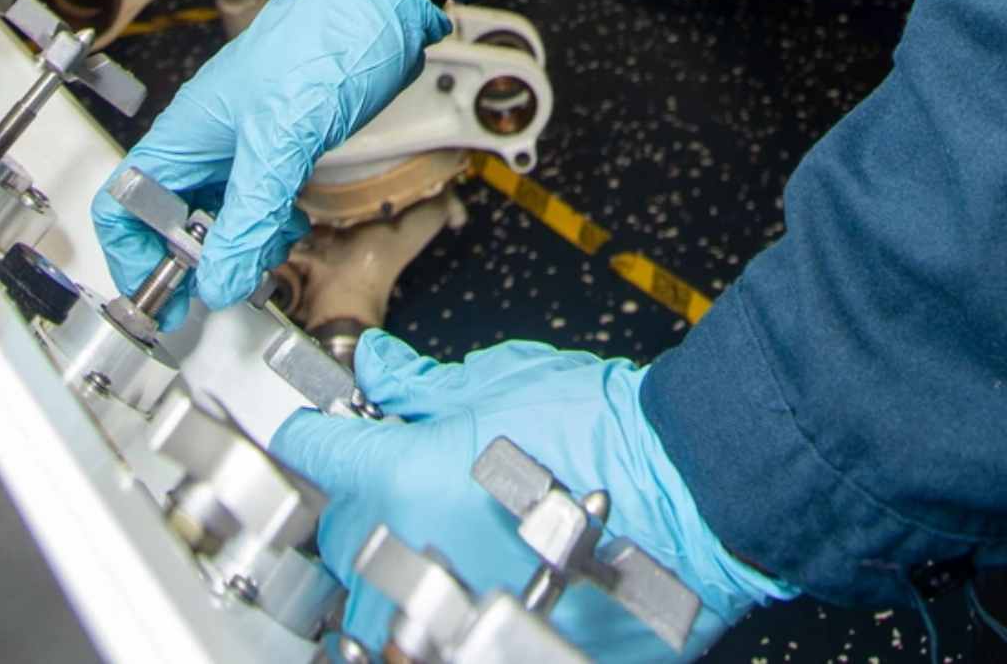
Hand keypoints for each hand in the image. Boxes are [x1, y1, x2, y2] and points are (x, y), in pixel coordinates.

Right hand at [91, 0, 447, 327]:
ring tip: (271, 250)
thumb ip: (249, 215)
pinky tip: (293, 224)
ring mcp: (246, 139)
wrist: (383, 7)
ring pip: (222, 209)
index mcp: (186, 132)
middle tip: (232, 282)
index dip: (133, 252)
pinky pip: (260, 195)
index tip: (162, 292)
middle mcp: (208, 137)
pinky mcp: (283, 139)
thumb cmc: (328, 44)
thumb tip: (220, 280)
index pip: (126, 203)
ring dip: (242, 240)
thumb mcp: (283, 141)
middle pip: (175, 214)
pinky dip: (271, 219)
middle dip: (200, 255)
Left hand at [270, 330, 796, 660]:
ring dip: (391, 574)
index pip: (318, 452)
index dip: (315, 434)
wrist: (692, 486)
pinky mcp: (488, 648)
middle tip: (407, 480)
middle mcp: (411, 552)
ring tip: (442, 547)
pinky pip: (433, 640)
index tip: (319, 433)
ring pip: (371, 606)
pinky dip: (443, 617)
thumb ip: (425, 386)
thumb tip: (382, 371)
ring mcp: (446, 609)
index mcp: (403, 478)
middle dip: (363, 502)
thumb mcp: (504, 382)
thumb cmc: (612, 431)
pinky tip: (476, 586)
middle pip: (339, 535)